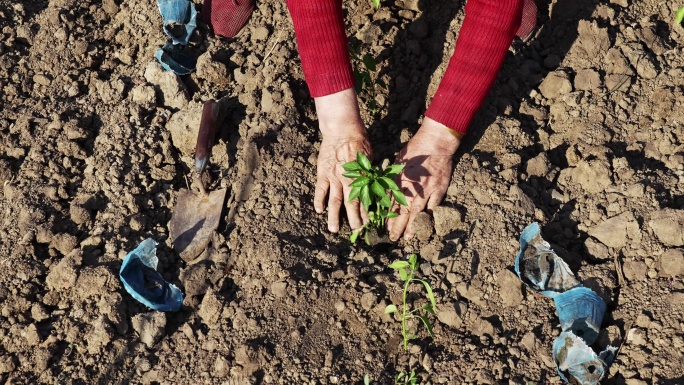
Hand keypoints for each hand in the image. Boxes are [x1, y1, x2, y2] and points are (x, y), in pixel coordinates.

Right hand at [313, 88, 371, 232]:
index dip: (367, 213)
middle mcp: (347, 179)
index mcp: (361, 177)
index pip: (365, 199)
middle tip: (355, 232)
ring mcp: (333, 176)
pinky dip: (319, 200)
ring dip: (334, 216)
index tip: (369, 224)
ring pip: (334, 200)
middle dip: (353, 219)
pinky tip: (319, 210)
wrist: (342, 129)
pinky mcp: (323, 172)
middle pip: (350, 204)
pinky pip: (320, 189)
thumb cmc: (360, 142)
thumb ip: (371, 174)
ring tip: (333, 230)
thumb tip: (376, 189)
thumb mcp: (370, 159)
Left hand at [387, 117, 461, 240]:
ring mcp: (427, 191)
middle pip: (404, 212)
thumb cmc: (414, 150)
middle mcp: (412, 189)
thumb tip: (386, 193)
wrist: (435, 143)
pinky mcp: (439, 189)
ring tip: (408, 237)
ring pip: (418, 213)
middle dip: (397, 227)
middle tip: (393, 238)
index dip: (389, 218)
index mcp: (400, 182)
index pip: (392, 204)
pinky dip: (429, 216)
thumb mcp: (397, 163)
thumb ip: (392, 179)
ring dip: (412, 227)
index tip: (384, 227)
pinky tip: (427, 225)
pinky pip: (434, 206)